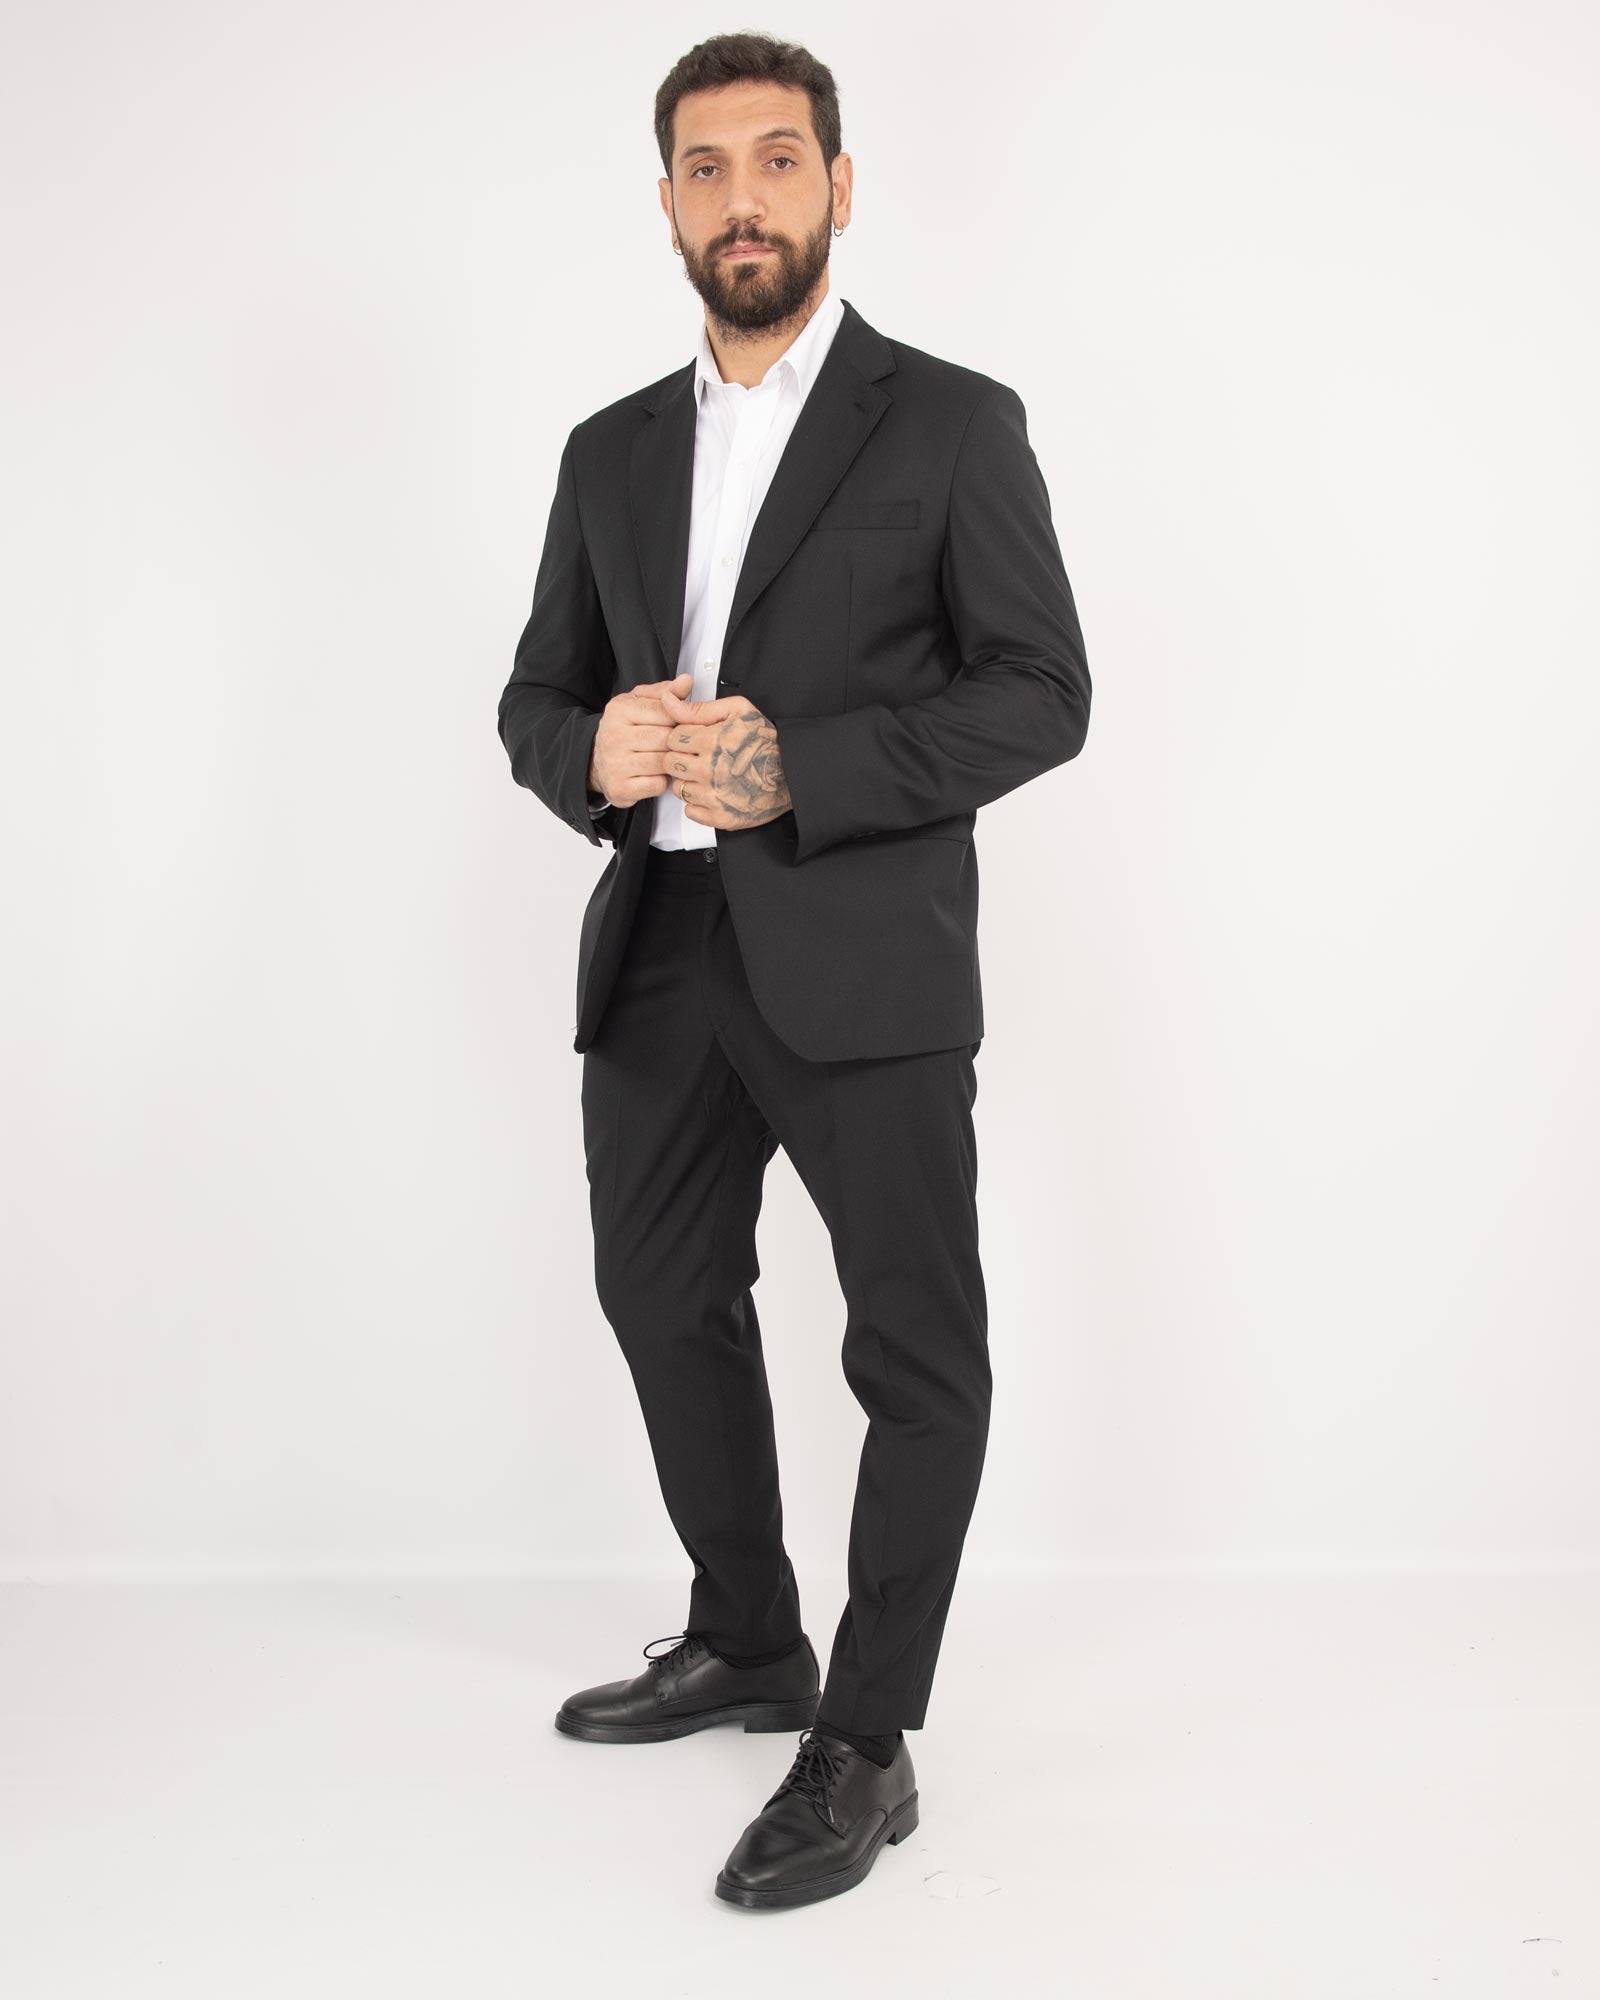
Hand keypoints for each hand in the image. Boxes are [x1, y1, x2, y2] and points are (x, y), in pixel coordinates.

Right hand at [587, 674, 692, 806]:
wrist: (596, 761)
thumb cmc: (623, 730)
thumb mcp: (639, 703)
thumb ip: (664, 692)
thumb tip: (686, 681)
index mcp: (620, 709)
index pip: (666, 711)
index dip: (680, 719)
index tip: (680, 724)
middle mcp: (614, 736)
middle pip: (666, 738)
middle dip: (675, 742)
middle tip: (673, 744)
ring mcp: (615, 763)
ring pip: (663, 762)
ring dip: (670, 762)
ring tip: (665, 757)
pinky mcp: (620, 788)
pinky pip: (657, 784)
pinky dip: (662, 781)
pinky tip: (655, 773)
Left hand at [657, 684, 791, 829]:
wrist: (791, 773)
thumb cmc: (766, 741)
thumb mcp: (737, 710)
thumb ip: (698, 707)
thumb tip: (667, 700)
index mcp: (712, 741)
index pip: (672, 738)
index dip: (683, 736)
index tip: (695, 739)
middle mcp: (710, 770)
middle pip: (670, 763)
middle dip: (681, 757)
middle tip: (699, 756)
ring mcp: (714, 796)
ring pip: (678, 788)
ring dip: (688, 781)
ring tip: (708, 774)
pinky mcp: (720, 817)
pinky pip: (690, 811)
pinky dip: (698, 803)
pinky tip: (712, 791)